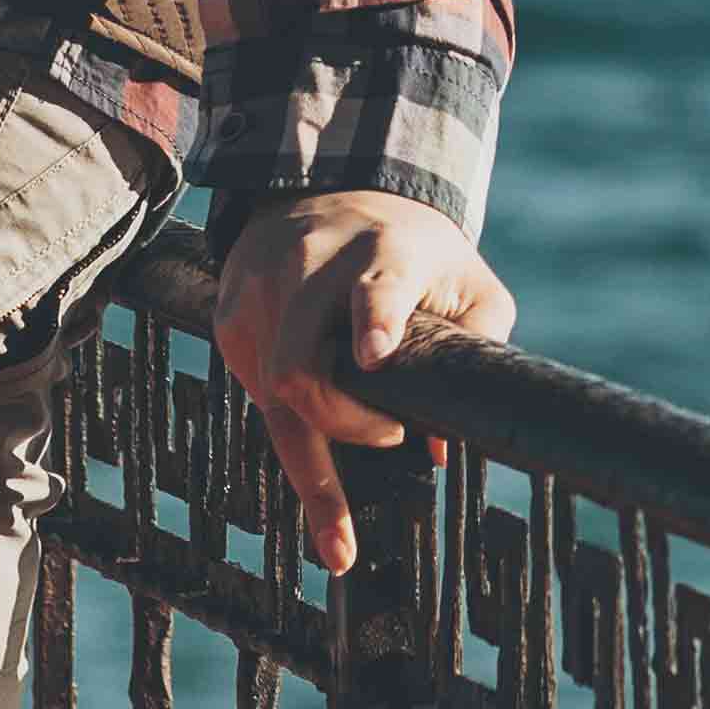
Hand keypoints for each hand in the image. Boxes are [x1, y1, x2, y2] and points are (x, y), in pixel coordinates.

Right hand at [210, 192, 516, 572]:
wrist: (332, 190)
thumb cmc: (411, 250)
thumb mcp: (467, 281)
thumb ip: (476, 347)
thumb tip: (441, 445)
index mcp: (386, 252)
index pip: (377, 286)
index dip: (375, 319)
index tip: (375, 356)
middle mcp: (314, 266)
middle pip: (303, 362)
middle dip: (341, 424)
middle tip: (388, 445)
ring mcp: (263, 290)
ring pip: (273, 389)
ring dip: (308, 456)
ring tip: (335, 519)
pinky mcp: (233, 316)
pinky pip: (255, 390)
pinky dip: (287, 424)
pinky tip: (314, 439)